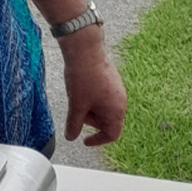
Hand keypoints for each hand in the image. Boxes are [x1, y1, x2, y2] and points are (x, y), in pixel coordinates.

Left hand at [59, 27, 126, 145]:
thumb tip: (71, 136)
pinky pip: (101, 96)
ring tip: (76, 96)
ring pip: (102, 108)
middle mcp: (120, 101)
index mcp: (116, 110)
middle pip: (106, 121)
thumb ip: (74, 124)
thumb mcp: (76, 105)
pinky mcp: (110, 80)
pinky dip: (89, 98)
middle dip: (89, 119)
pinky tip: (79, 88)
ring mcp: (116, 90)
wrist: (85, 50)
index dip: (98, 140)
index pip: (112, 134)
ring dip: (88, 108)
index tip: (84, 140)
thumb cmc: (84, 77)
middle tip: (76, 110)